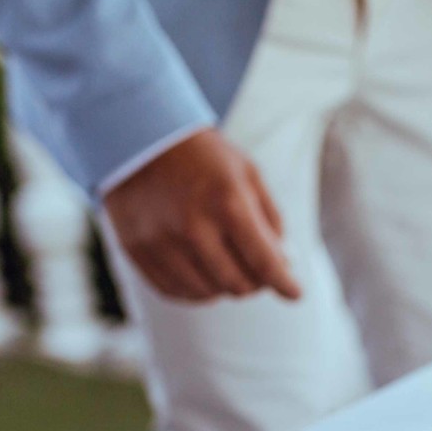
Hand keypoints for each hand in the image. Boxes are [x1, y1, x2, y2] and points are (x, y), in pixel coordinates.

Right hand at [102, 128, 301, 302]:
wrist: (137, 136)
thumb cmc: (203, 157)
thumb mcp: (247, 174)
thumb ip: (270, 221)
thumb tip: (285, 265)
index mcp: (226, 202)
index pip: (264, 262)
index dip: (284, 284)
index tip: (295, 293)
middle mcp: (192, 227)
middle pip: (238, 284)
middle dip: (256, 282)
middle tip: (258, 269)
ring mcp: (161, 242)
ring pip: (207, 293)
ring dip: (225, 286)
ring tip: (227, 264)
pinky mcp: (136, 251)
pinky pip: (175, 291)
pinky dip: (195, 289)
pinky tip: (201, 271)